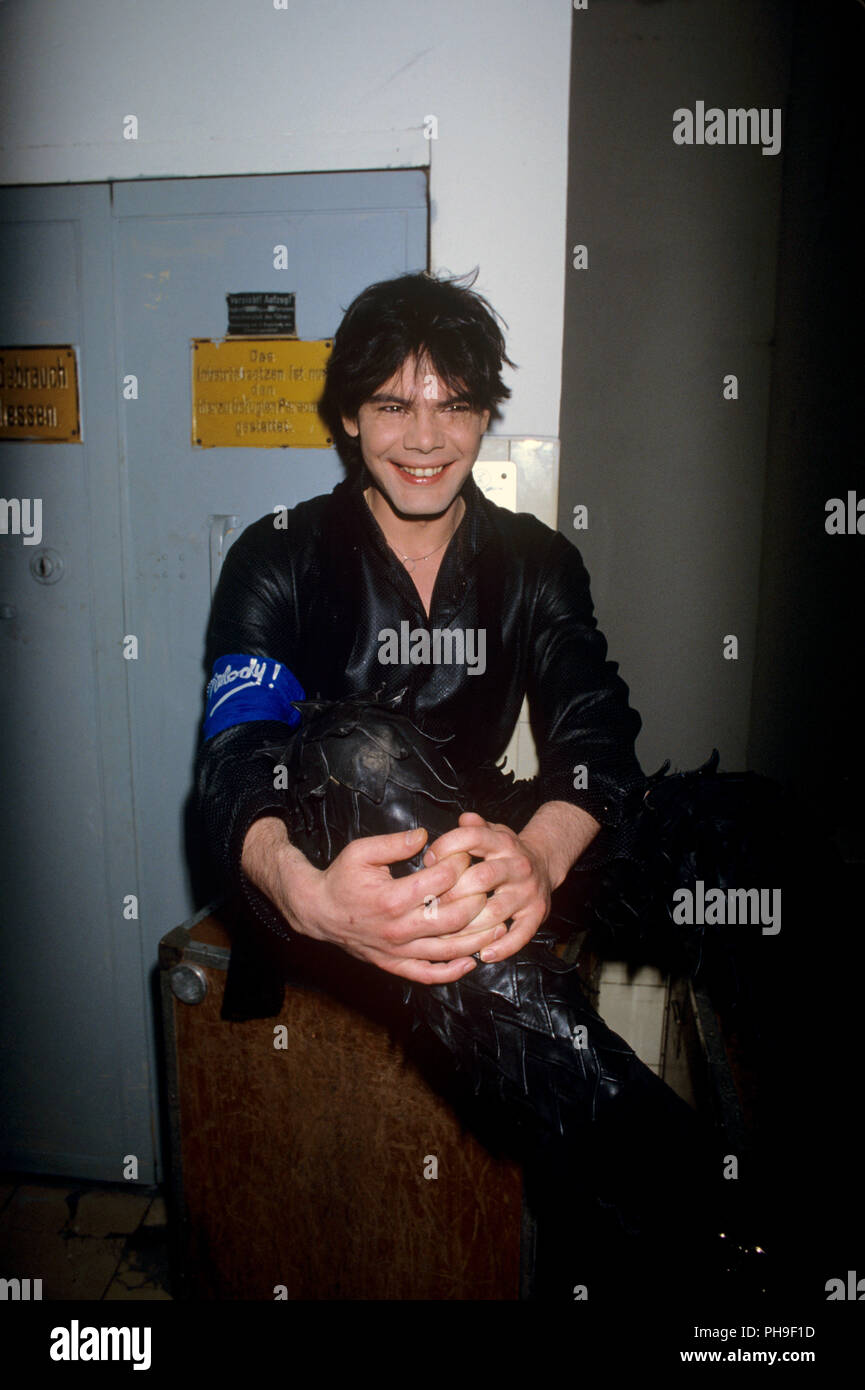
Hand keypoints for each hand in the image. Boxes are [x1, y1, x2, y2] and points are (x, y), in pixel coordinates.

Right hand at [244, 818, 507, 983]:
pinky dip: (451, 972)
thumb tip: (425, 835)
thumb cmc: (341, 878)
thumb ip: (394, 843)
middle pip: (451, 918)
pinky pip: (427, 974)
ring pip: (447, 950)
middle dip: (477, 902)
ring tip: (500, 926)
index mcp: (392, 897)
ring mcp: (397, 950)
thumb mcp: (361, 851)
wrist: (318, 912)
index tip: (468, 855)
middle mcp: (398, 928)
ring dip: (477, 939)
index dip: (459, 866)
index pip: (439, 882)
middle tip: (492, 889)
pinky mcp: (394, 965)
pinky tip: (471, 961)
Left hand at [422, 811, 553, 961]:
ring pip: (495, 912)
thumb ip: (475, 827)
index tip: (429, 861)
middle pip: (481, 878)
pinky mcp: (536, 915)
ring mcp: (528, 892)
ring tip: (445, 935)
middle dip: (451, 892)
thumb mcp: (492, 831)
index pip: (473, 838)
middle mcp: (518, 866)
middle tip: (430, 904)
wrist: (545, 863)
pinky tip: (483, 954)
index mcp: (503, 842)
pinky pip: (520, 936)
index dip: (446, 847)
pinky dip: (502, 948)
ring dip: (468, 926)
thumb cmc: (506, 851)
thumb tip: (463, 819)